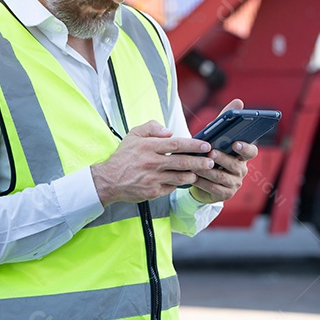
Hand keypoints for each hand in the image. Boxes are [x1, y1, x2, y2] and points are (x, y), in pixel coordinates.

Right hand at [91, 121, 214, 205]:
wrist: (109, 180)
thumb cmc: (123, 157)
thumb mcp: (133, 135)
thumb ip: (151, 128)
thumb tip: (169, 131)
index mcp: (149, 146)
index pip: (176, 144)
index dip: (193, 145)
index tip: (205, 145)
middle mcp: (152, 162)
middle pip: (182, 162)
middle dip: (199, 162)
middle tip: (211, 161)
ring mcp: (153, 179)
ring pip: (180, 177)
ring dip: (192, 175)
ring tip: (199, 172)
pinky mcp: (153, 192)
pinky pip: (171, 187)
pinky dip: (178, 184)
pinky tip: (183, 180)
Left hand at [187, 99, 258, 204]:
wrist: (201, 179)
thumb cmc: (210, 153)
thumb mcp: (216, 136)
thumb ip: (226, 119)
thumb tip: (239, 101)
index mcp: (242, 156)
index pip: (252, 152)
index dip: (246, 148)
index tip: (236, 143)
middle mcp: (241, 170)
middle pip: (234, 165)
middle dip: (222, 158)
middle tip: (211, 153)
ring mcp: (234, 183)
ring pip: (222, 177)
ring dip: (208, 170)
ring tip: (197, 164)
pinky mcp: (225, 194)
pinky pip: (213, 188)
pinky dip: (202, 182)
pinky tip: (193, 177)